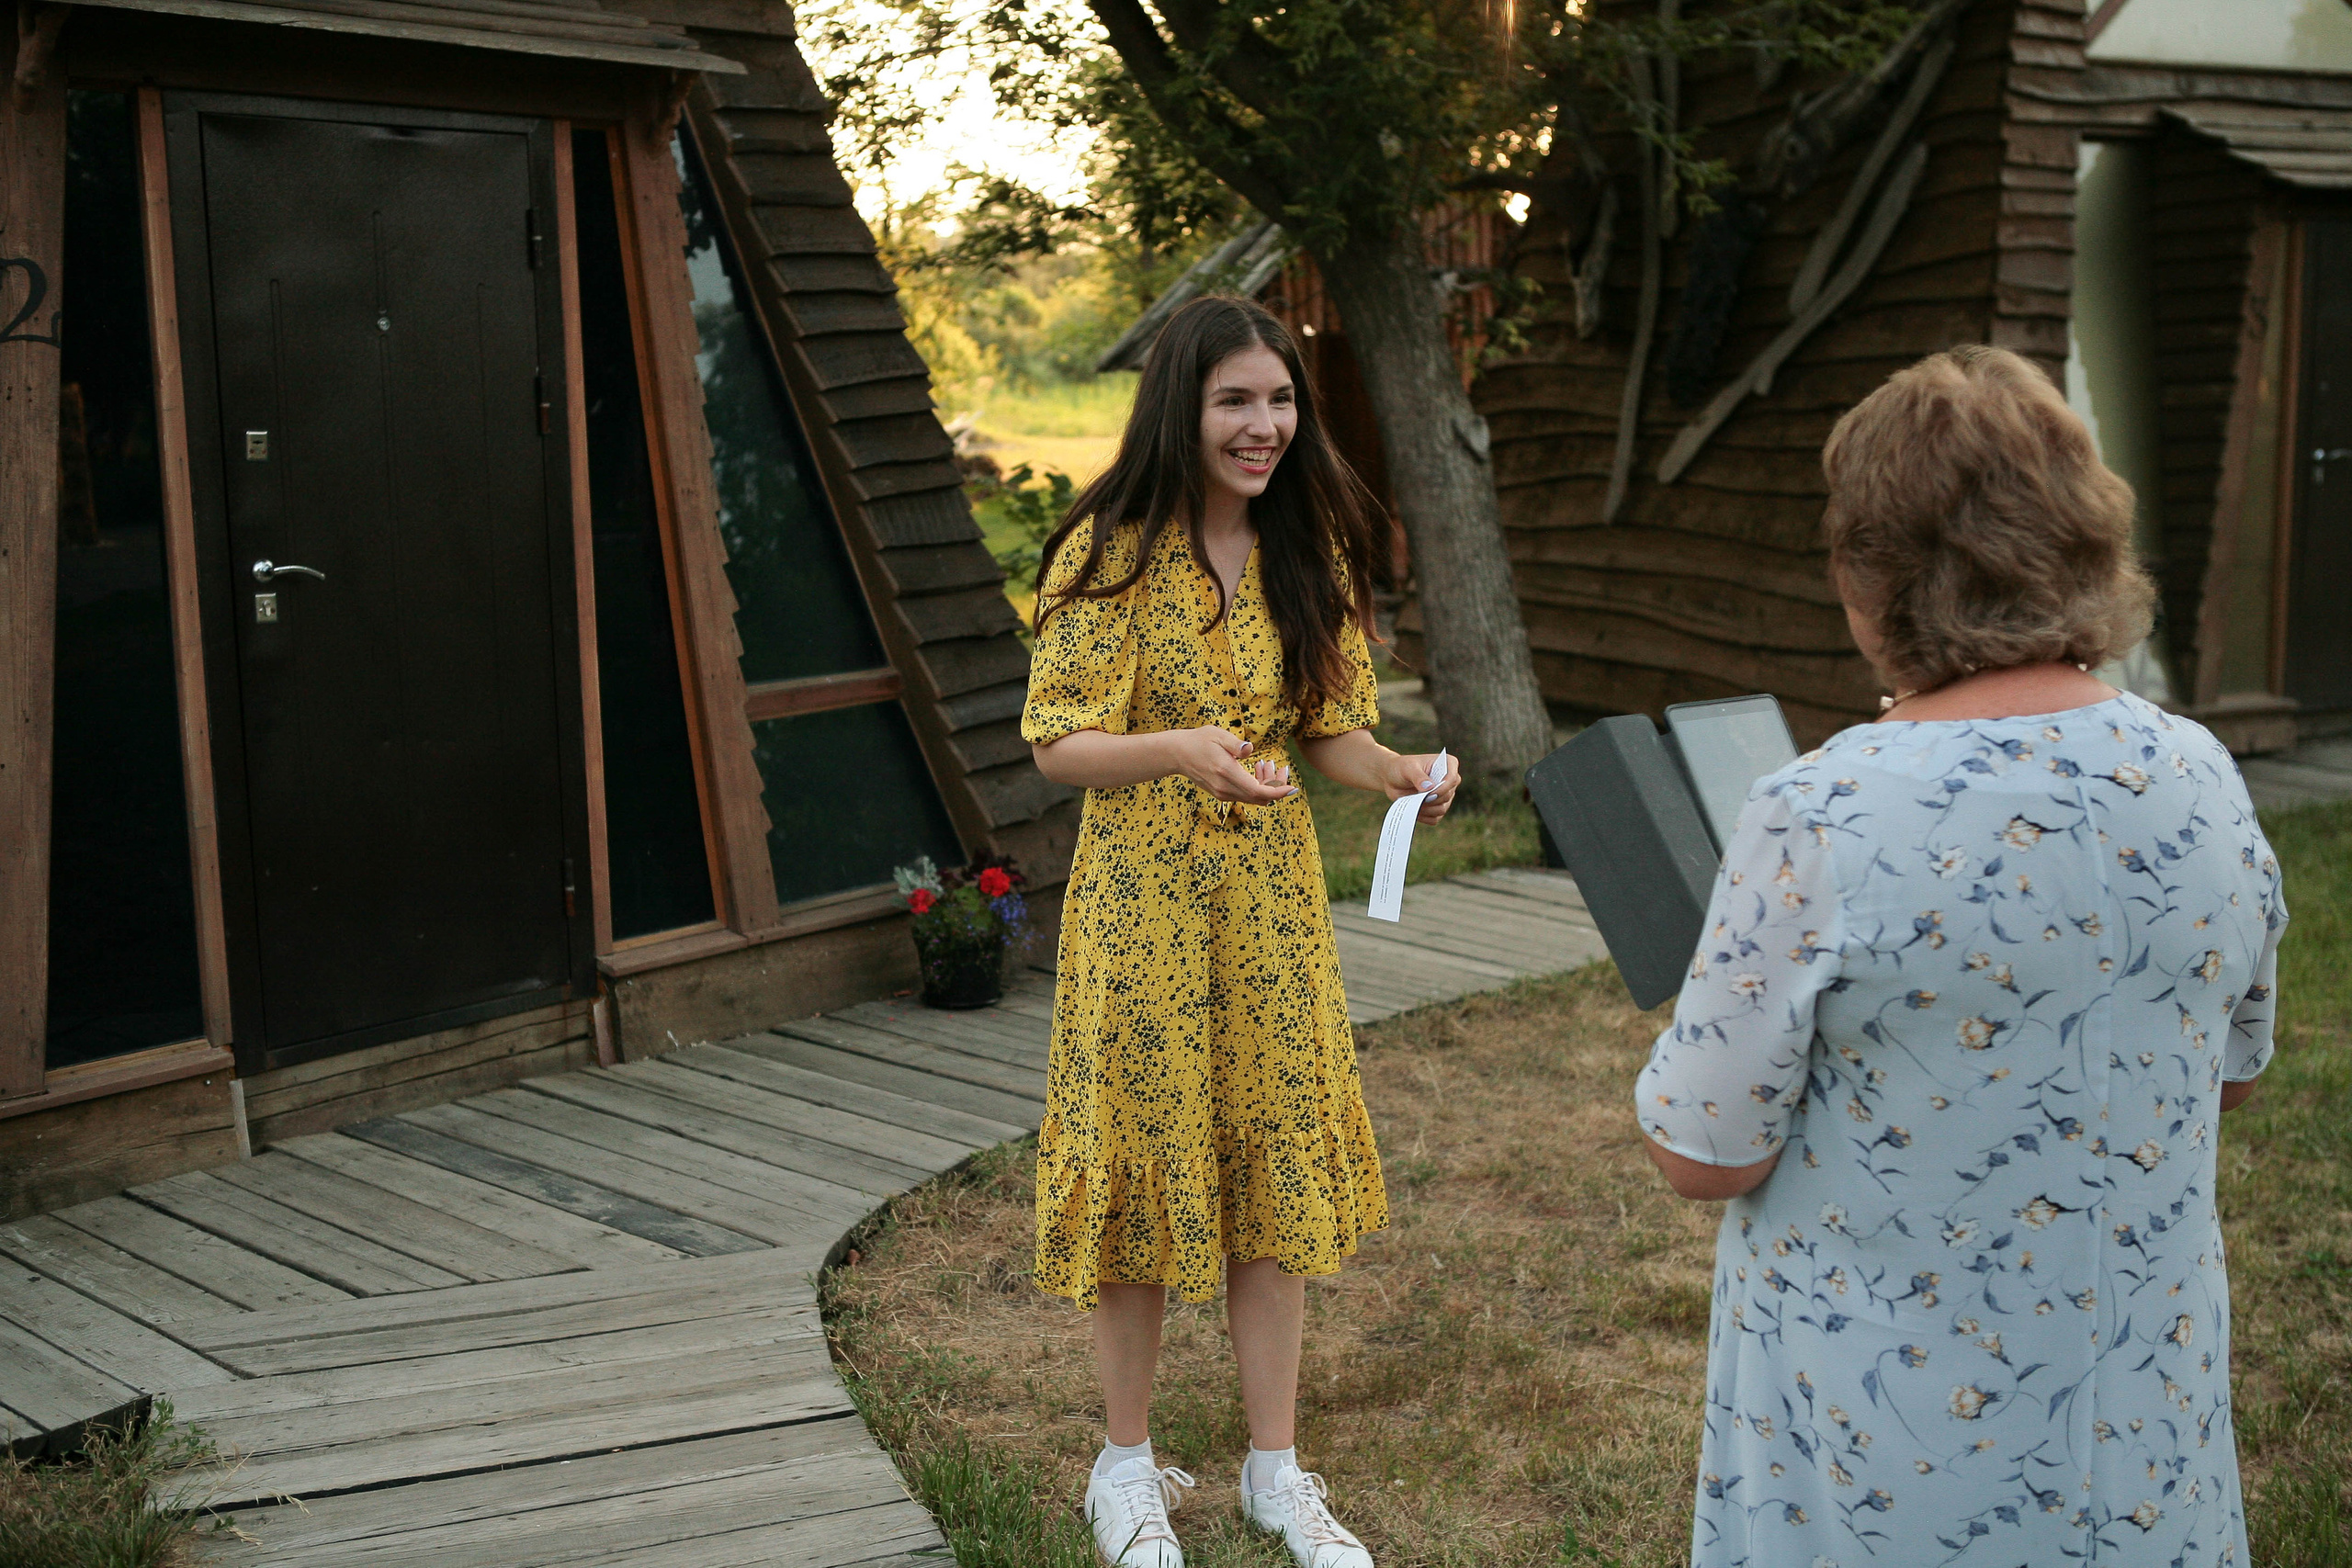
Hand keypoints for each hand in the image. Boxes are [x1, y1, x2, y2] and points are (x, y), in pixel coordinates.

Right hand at [1162, 727, 1296, 803]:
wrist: (1178, 754)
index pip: (1258, 791)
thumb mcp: (1217, 735)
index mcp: (1226, 772)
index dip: (1278, 792)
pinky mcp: (1222, 794)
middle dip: (1276, 786)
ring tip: (1267, 764)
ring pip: (1254, 798)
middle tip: (1281, 767)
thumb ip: (1235, 744)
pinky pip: (1245, 796)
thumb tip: (1249, 750)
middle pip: (1260, 797)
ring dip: (1266, 785)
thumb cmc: (1199, 740)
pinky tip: (1257, 769)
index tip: (1292, 788)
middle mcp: (1225, 788)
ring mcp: (1222, 793)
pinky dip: (1256, 786)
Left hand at [1387, 751, 1459, 823]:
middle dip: (1430, 799)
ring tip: (1412, 801)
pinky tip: (1413, 808)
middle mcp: (1449, 781)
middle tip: (1415, 796)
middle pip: (1447, 796)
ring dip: (1426, 809)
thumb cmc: (1401, 768)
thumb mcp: (1408, 768)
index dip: (1442, 788)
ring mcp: (1444, 796)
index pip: (1453, 779)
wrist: (1392, 778)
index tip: (1428, 793)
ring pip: (1442, 809)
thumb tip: (1429, 788)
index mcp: (1448, 764)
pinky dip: (1423, 816)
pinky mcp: (1437, 808)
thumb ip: (1418, 777)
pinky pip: (1434, 819)